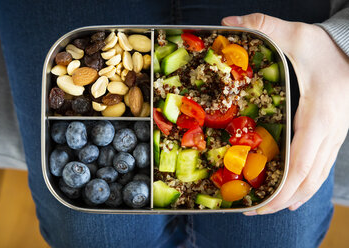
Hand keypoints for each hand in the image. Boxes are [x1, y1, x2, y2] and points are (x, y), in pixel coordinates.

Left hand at [222, 13, 348, 214]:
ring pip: (317, 178)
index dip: (281, 191)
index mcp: (319, 119)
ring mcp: (334, 137)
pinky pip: (321, 167)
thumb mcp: (297, 35)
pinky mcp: (333, 135)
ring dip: (294, 196)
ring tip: (270, 206)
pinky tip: (293, 188)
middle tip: (254, 211)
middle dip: (281, 201)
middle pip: (308, 181)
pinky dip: (306, 182)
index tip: (260, 206)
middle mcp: (329, 135)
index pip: (301, 167)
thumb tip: (228, 22)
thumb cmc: (329, 47)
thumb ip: (265, 26)